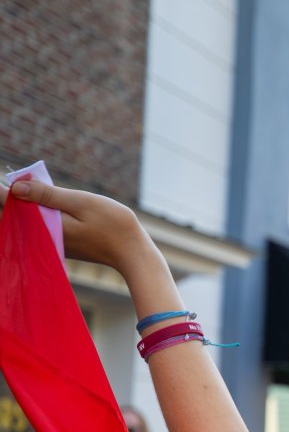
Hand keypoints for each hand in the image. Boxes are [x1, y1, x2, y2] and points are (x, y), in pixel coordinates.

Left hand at [0, 178, 155, 276]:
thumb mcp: (81, 202)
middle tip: (24, 177)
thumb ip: (48, 195)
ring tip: (34, 185)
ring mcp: (54, 242)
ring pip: (31, 220)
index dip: (4, 190)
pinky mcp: (63, 245)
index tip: (8, 179)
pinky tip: (50, 202)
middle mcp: (45, 237)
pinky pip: (43, 226)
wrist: (133, 253)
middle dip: (17, 195)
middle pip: (18, 213)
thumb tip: (15, 187)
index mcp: (46, 225)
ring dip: (30, 204)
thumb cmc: (113, 225)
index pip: (11, 205)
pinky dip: (42, 213)